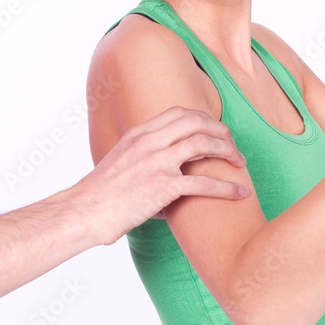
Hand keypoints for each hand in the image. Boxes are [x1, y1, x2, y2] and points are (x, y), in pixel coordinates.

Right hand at [75, 107, 247, 245]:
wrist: (85, 211)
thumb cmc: (100, 194)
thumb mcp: (118, 160)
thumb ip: (139, 154)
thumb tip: (155, 161)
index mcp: (138, 134)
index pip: (178, 113)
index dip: (202, 118)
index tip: (214, 129)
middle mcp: (149, 142)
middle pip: (195, 122)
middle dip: (220, 129)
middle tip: (232, 144)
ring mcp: (156, 162)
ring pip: (203, 144)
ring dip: (227, 151)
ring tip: (239, 163)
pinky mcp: (163, 187)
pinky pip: (204, 183)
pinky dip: (228, 187)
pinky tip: (240, 192)